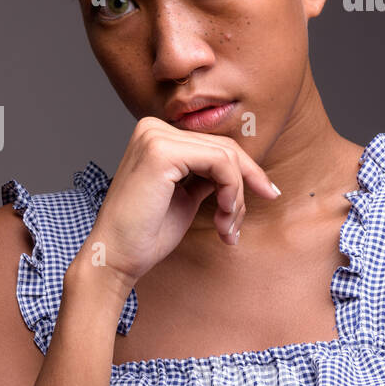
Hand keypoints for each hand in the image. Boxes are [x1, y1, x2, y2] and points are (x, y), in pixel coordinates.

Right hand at [83, 117, 280, 290]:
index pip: (215, 144)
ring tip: (227, 227)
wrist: (116, 257)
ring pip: (227, 156)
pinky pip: (220, 163)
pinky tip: (222, 216)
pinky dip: (231, 191)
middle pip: (225, 146)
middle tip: (239, 223)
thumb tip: (240, 171)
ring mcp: (155, 137)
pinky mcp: (162, 152)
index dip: (245, 172)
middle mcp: (152, 128)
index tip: (268, 194)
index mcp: (154, 135)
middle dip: (245, 185)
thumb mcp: (185, 197)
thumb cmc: (146, 234)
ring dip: (236, 196)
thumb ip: (206, 178)